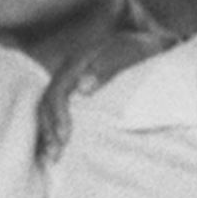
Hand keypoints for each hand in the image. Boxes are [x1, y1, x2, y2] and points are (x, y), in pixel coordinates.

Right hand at [37, 30, 167, 159]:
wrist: (148, 40)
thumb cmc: (141, 50)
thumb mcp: (129, 52)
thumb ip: (107, 67)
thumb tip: (82, 87)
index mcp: (77, 62)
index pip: (58, 91)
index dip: (58, 115)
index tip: (64, 137)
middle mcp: (69, 72)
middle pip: (48, 102)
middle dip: (49, 130)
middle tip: (55, 155)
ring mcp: (71, 81)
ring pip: (49, 108)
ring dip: (49, 132)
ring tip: (52, 157)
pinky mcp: (77, 91)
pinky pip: (59, 111)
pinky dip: (54, 129)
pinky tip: (56, 148)